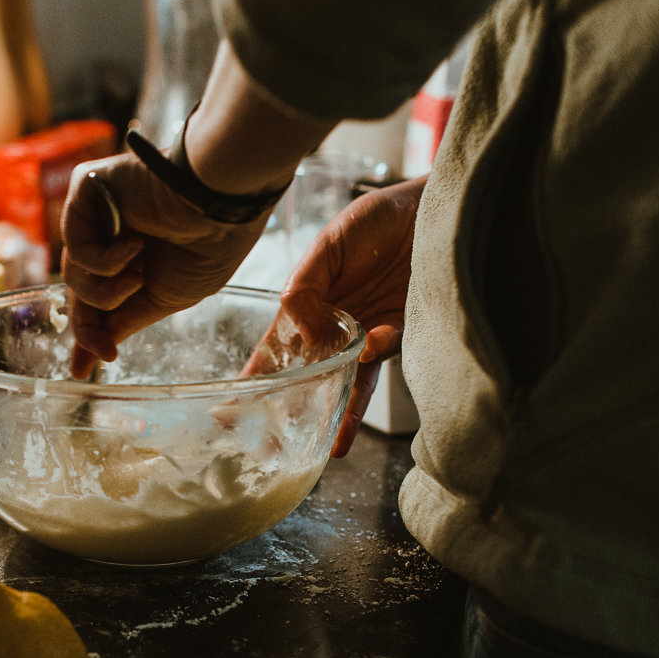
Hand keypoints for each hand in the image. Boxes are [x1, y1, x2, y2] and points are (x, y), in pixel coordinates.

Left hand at [59, 152, 267, 377]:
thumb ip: (126, 318)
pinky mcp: (86, 189)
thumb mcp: (164, 298)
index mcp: (135, 257)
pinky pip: (75, 245)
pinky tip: (136, 246)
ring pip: (74, 275)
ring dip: (106, 291)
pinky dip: (104, 260)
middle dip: (89, 325)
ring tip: (139, 279)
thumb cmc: (209, 248)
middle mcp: (113, 233)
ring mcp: (98, 212)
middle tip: (105, 351)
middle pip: (80, 290)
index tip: (82, 370)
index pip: (98, 299)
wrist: (220, 206)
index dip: (89, 334)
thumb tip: (100, 352)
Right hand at [251, 176, 425, 457]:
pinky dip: (376, 350)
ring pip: (350, 382)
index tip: (231, 410)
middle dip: (294, 412)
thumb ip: (308, 284)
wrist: (427, 210)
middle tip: (275, 447)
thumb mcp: (329, 244)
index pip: (274, 351)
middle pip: (310, 379)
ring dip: (343, 411)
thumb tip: (299, 325)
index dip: (254, 378)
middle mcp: (335, 329)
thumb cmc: (374, 221)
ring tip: (334, 443)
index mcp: (307, 309)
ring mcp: (369, 335)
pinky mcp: (403, 332)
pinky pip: (385, 351)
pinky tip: (370, 344)